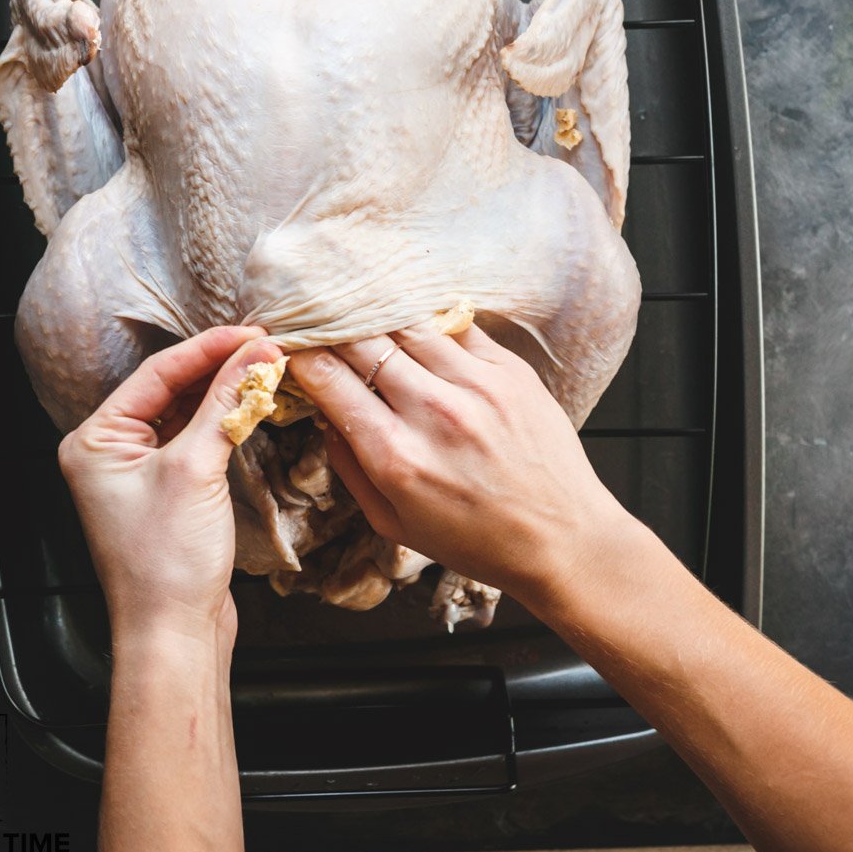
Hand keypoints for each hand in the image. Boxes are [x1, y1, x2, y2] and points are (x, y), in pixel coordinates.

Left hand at [58, 326, 282, 644]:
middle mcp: (110, 451)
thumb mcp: (196, 469)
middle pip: (170, 389)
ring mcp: (139, 472)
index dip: (208, 348)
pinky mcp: (167, 491)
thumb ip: (225, 404)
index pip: (157, 374)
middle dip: (219, 366)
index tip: (253, 332)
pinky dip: (224, 420)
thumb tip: (257, 354)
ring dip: (225, 391)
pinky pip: (195, 439)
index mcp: (95, 440)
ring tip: (266, 366)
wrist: (173, 634)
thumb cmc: (166, 561)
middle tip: (267, 344)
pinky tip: (252, 404)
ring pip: (185, 412)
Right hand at [287, 321, 633, 608]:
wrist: (563, 539)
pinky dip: (427, 320)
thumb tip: (322, 415)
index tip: (289, 346)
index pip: (329, 380)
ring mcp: (477, 385)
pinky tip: (414, 322)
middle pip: (362, 340)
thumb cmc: (477, 540)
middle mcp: (435, 413)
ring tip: (360, 311)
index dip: (300, 356)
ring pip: (407, 322)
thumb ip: (350, 467)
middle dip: (330, 327)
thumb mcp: (394, 522)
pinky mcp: (511, 369)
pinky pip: (456, 325)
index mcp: (397, 456)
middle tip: (316, 320)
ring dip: (377, 315)